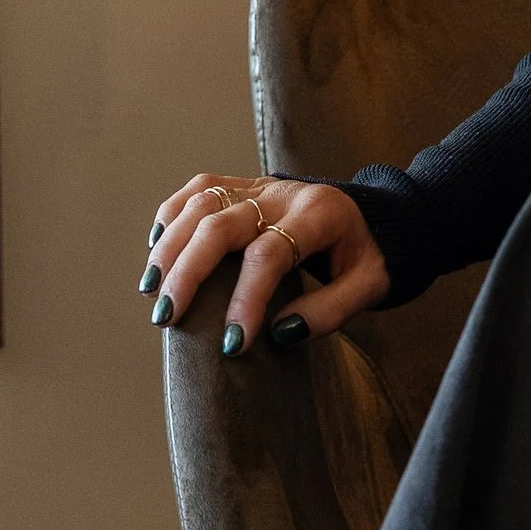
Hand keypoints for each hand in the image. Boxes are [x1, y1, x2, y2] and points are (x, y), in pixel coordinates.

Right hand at [141, 170, 389, 356]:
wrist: (378, 214)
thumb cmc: (370, 256)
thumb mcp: (370, 286)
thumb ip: (331, 311)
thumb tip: (280, 332)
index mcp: (319, 215)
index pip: (270, 253)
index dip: (247, 298)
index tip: (232, 344)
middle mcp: (282, 194)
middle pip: (220, 222)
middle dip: (188, 271)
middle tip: (168, 318)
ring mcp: (260, 186)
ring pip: (201, 201)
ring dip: (170, 246)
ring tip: (152, 291)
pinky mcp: (244, 186)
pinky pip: (200, 188)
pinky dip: (172, 214)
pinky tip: (157, 250)